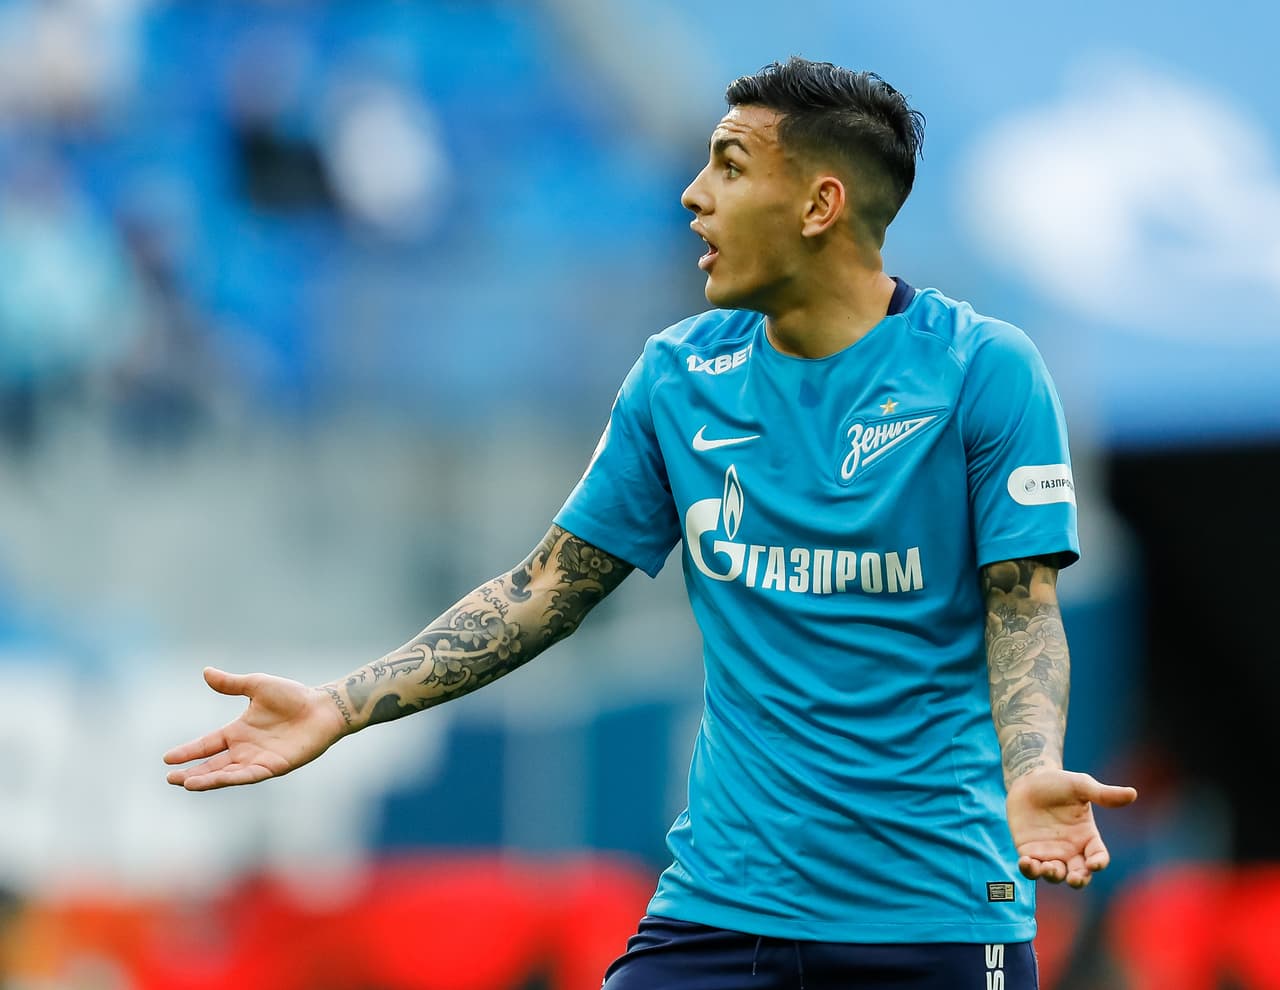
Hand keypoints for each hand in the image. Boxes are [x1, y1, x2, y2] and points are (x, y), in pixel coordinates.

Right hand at [163, 667, 347, 790]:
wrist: (323, 707)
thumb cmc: (293, 695)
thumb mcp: (257, 686)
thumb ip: (231, 683)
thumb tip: (206, 671)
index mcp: (238, 731)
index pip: (207, 744)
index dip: (188, 752)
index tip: (166, 759)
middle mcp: (245, 748)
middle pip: (213, 764)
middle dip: (192, 772)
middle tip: (170, 779)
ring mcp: (259, 759)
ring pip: (227, 774)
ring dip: (207, 779)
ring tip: (185, 783)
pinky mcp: (274, 766)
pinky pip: (249, 775)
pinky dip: (231, 778)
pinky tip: (216, 781)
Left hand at [1005, 768, 1137, 887]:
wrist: (1028, 780)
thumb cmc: (1058, 783)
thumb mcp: (1081, 786)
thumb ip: (1103, 794)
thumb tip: (1132, 793)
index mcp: (1088, 837)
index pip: (1098, 856)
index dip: (1098, 863)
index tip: (1094, 864)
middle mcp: (1071, 850)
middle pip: (1079, 874)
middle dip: (1078, 880)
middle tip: (1074, 878)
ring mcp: (1050, 853)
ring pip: (1055, 875)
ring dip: (1053, 876)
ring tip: (1048, 868)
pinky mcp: (1029, 852)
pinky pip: (1031, 868)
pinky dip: (1029, 870)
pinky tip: (1026, 862)